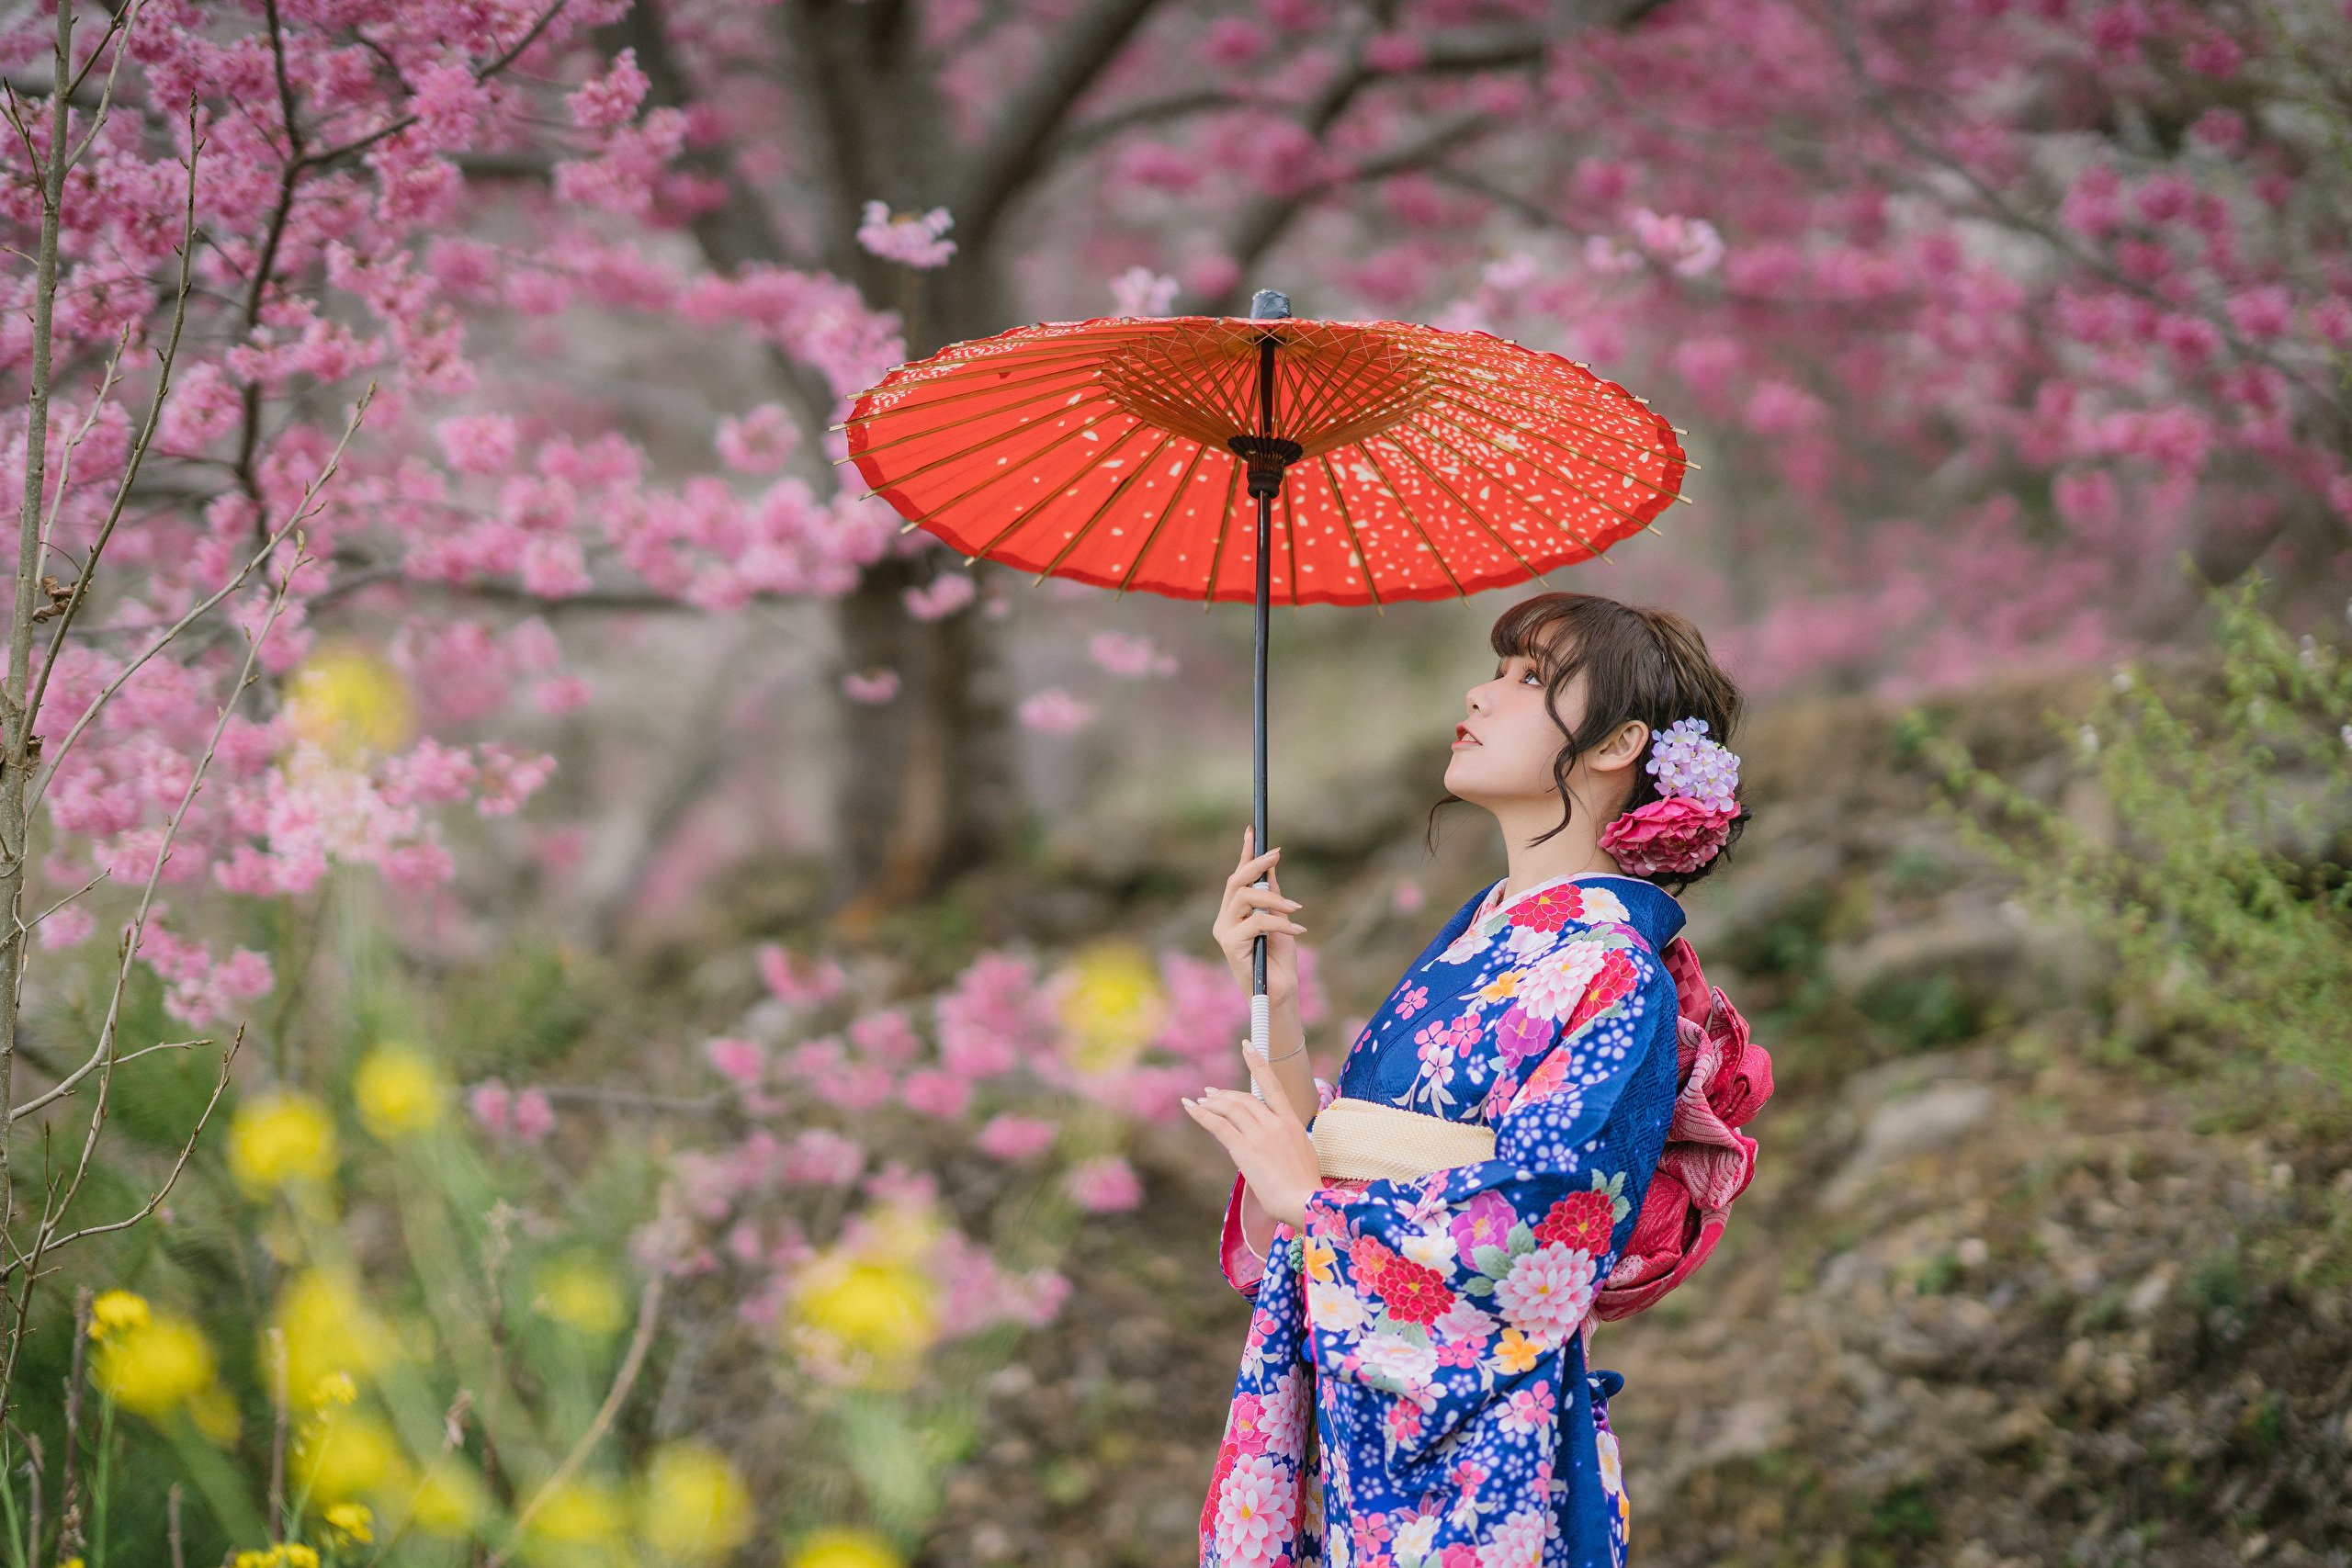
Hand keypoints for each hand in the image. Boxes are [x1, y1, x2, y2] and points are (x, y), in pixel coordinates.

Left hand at [1182, 1040, 1321, 1230]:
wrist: (1303, 1201)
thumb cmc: (1304, 1184)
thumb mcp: (1304, 1152)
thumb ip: (1289, 1139)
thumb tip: (1276, 1139)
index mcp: (1291, 1122)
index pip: (1272, 1085)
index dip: (1258, 1063)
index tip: (1247, 1045)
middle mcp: (1275, 1123)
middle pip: (1244, 1098)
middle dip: (1224, 1094)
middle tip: (1209, 1093)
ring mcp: (1260, 1135)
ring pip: (1230, 1108)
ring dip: (1212, 1103)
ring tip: (1200, 1102)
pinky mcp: (1244, 1149)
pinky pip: (1218, 1125)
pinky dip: (1201, 1114)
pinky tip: (1190, 1107)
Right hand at [1213, 828, 1303, 1005]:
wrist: (1280, 992)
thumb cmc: (1279, 959)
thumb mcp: (1279, 920)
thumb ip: (1272, 896)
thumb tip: (1272, 867)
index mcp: (1234, 913)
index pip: (1237, 877)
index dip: (1245, 853)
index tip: (1253, 830)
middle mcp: (1225, 920)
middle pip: (1236, 882)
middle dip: (1257, 864)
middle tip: (1277, 855)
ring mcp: (1225, 932)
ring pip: (1245, 898)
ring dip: (1273, 899)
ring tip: (1295, 909)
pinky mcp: (1230, 945)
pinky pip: (1255, 922)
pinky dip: (1279, 923)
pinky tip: (1297, 930)